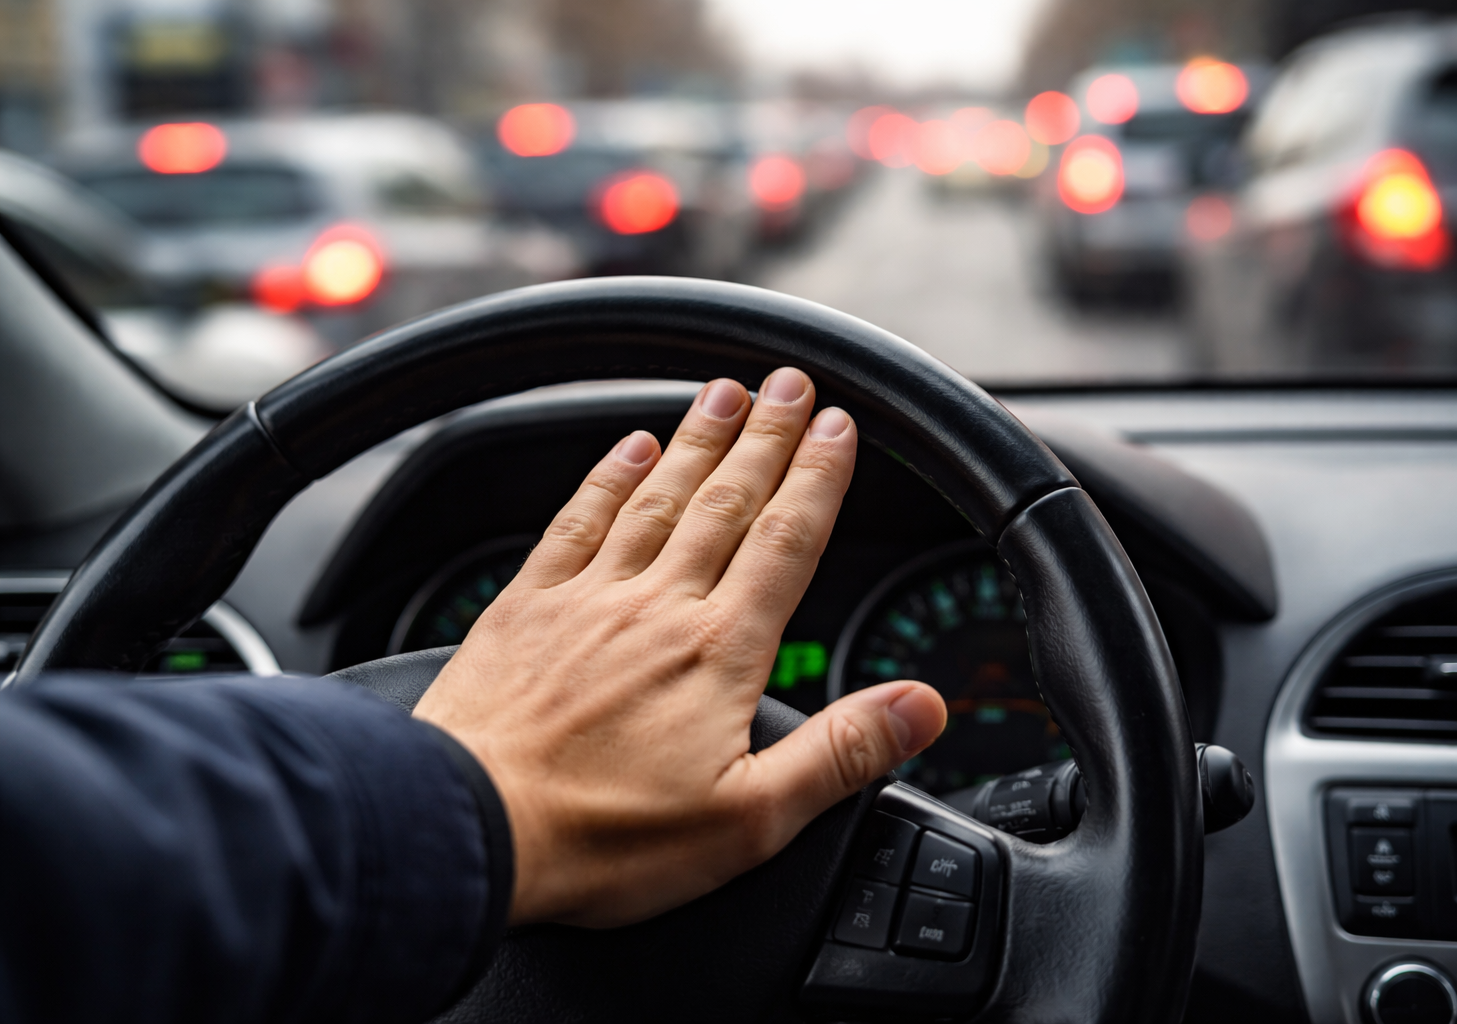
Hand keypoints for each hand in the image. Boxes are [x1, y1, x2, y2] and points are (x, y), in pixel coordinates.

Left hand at [413, 367, 946, 927]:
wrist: (469, 830)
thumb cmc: (604, 838)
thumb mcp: (750, 819)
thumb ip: (842, 753)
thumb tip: (921, 708)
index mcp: (719, 652)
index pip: (786, 542)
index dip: (818, 477)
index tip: (838, 427)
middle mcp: (656, 607)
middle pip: (727, 502)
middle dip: (767, 438)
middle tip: (792, 384)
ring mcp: (586, 600)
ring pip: (657, 497)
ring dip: (696, 440)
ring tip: (726, 392)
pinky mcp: (524, 608)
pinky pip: (576, 521)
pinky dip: (605, 478)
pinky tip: (626, 447)